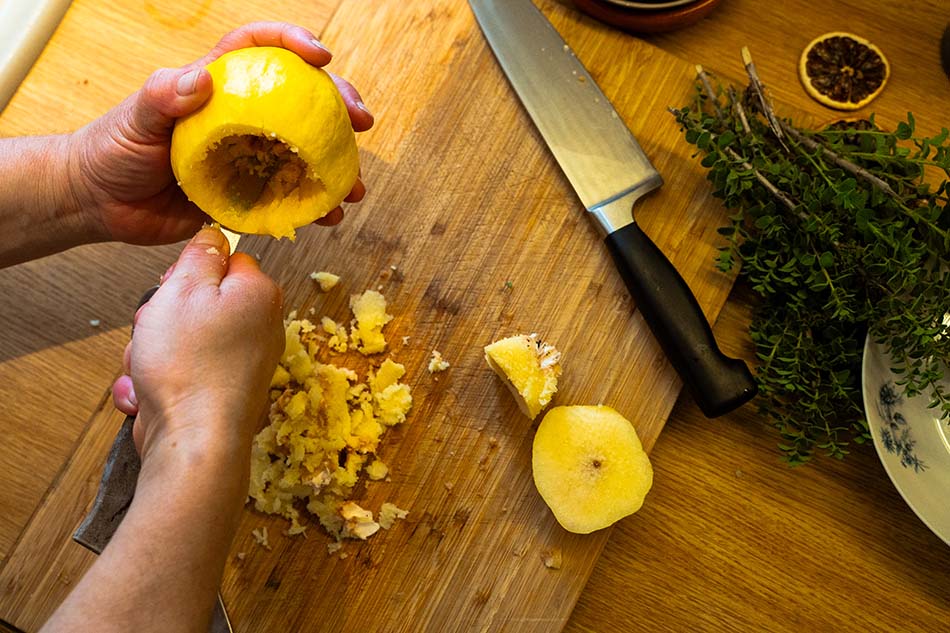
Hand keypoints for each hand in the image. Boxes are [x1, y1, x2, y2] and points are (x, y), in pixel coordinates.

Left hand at [68, 22, 373, 245]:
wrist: (103, 204)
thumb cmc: (113, 150)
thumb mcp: (135, 117)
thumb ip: (163, 96)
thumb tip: (200, 79)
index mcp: (218, 87)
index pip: (260, 50)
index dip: (293, 44)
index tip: (321, 56)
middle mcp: (241, 118)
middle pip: (301, 101)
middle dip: (338, 106)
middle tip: (360, 121)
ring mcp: (248, 157)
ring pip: (305, 152)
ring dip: (337, 165)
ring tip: (354, 184)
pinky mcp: (247, 194)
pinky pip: (289, 197)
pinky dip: (313, 206)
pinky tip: (329, 215)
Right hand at [112, 227, 283, 456]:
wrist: (193, 440)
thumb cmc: (189, 364)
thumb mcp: (184, 288)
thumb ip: (200, 255)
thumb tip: (214, 237)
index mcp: (258, 294)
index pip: (226, 260)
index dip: (190, 272)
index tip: (172, 288)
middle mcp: (259, 327)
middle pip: (199, 302)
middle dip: (163, 316)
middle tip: (155, 329)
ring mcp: (241, 362)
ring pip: (181, 339)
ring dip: (152, 351)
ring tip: (149, 366)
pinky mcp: (220, 391)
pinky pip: (180, 372)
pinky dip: (157, 381)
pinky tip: (149, 393)